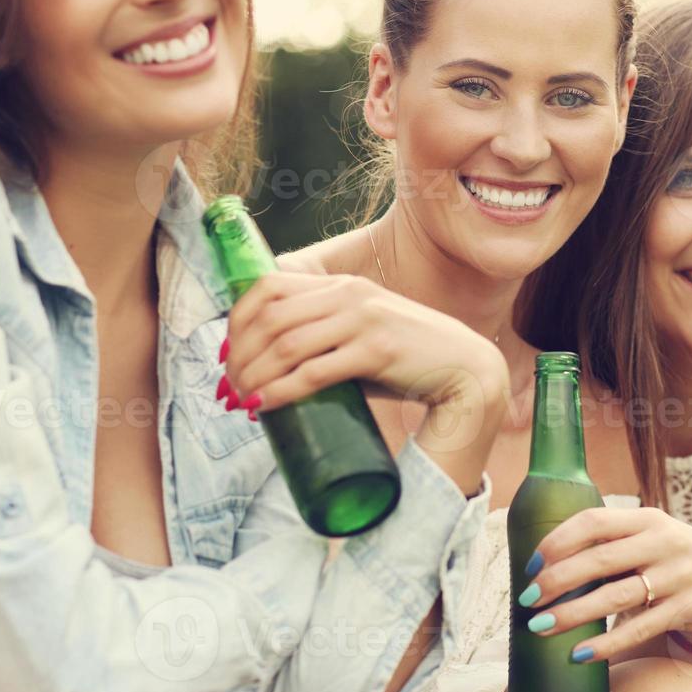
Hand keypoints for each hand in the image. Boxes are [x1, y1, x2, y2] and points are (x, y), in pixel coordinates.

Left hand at [223, 271, 505, 413]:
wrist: (464, 369)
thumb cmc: (405, 360)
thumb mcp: (361, 333)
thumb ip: (325, 336)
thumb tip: (269, 365)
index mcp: (341, 286)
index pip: (268, 285)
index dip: (238, 318)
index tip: (228, 353)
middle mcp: (349, 294)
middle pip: (270, 317)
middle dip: (240, 355)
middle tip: (230, 388)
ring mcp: (364, 320)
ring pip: (286, 344)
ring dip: (255, 375)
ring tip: (243, 400)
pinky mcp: (378, 351)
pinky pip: (315, 371)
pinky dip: (282, 391)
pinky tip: (266, 406)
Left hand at [518, 507, 691, 662]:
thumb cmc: (672, 555)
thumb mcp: (649, 535)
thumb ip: (611, 541)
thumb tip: (548, 562)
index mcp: (646, 519)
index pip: (594, 521)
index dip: (558, 541)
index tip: (531, 564)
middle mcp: (663, 543)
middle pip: (600, 560)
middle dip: (557, 580)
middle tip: (527, 599)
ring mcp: (678, 576)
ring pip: (617, 596)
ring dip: (573, 613)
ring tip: (541, 627)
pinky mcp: (687, 608)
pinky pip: (641, 629)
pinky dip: (607, 643)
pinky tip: (579, 654)